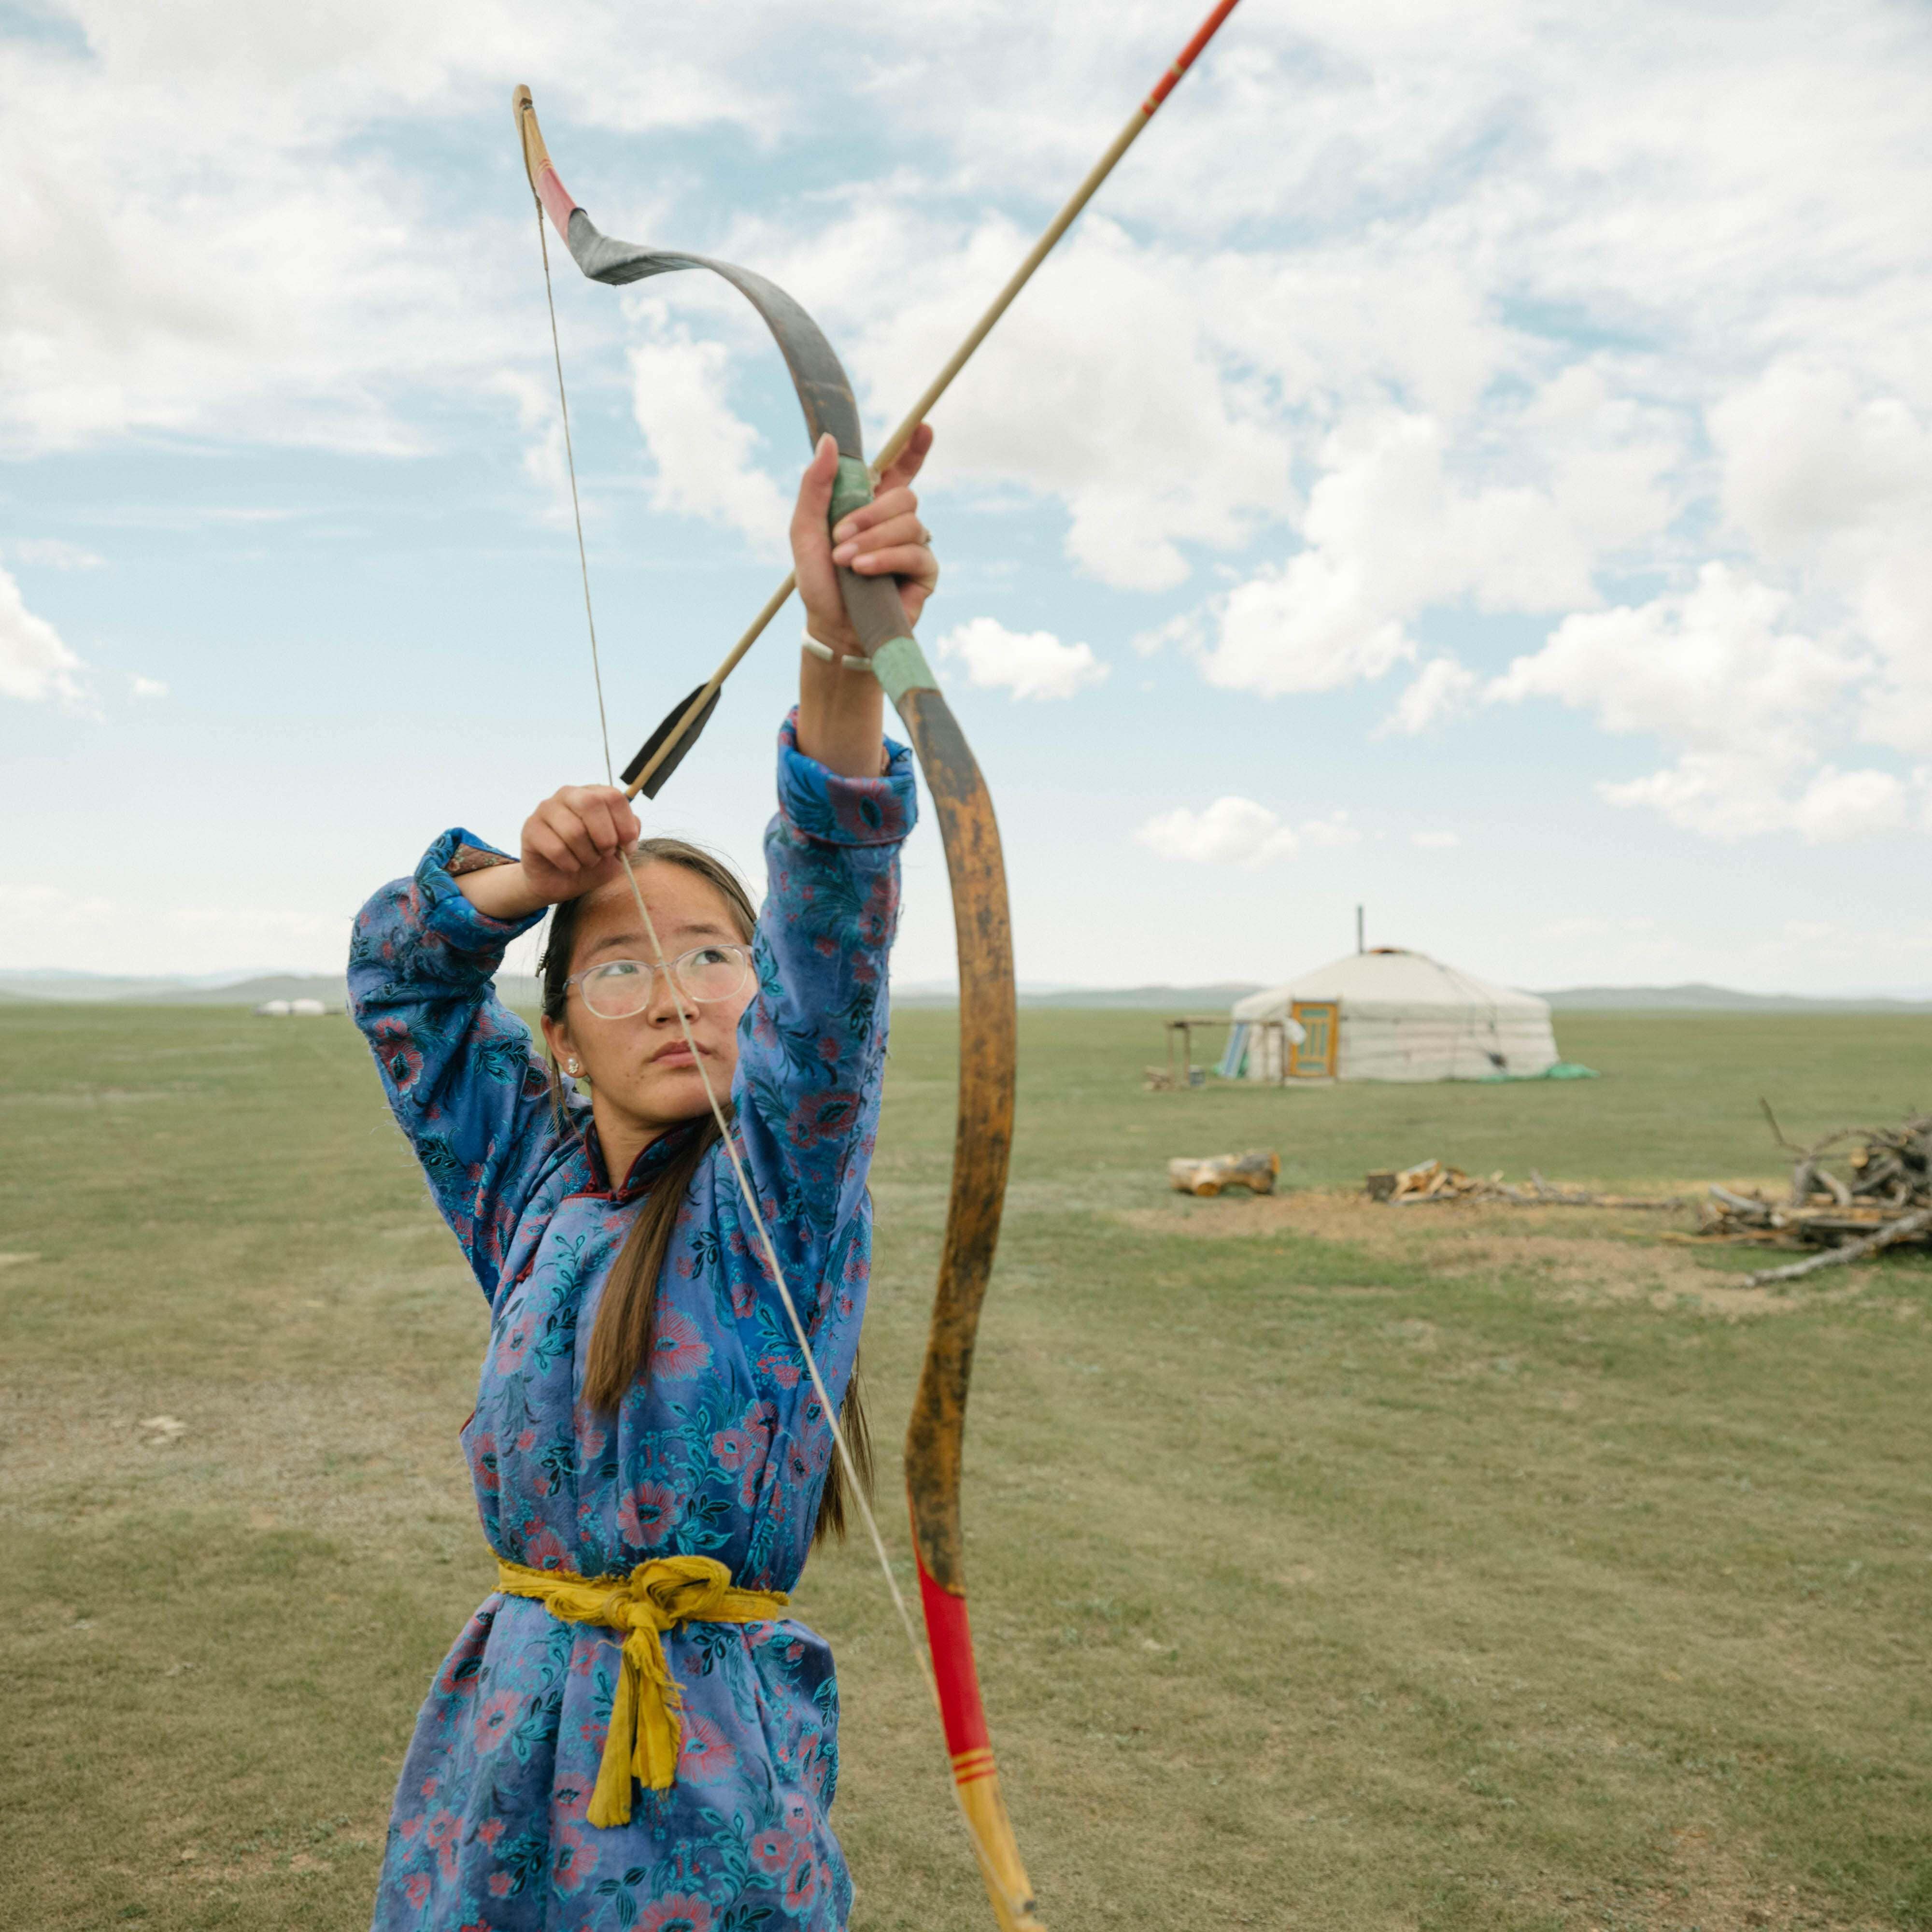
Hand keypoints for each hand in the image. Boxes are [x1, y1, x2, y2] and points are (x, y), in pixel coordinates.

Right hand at [519, 786, 640, 905]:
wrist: (559, 882)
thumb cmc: (591, 861)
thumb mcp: (619, 850)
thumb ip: (630, 835)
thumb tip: (631, 830)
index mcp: (593, 794)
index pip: (614, 796)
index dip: (625, 825)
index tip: (627, 847)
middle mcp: (569, 794)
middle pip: (592, 804)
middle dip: (605, 837)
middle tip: (604, 854)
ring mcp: (547, 809)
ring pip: (574, 830)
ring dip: (587, 856)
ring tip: (586, 862)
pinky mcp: (531, 828)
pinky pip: (557, 849)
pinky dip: (570, 865)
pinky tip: (570, 866)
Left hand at [790, 425, 938, 653]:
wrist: (831, 627)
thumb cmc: (819, 580)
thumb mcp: (805, 529)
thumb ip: (815, 485)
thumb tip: (829, 441)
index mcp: (872, 506)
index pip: (901, 470)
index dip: (914, 448)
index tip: (924, 426)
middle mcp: (897, 523)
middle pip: (905, 495)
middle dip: (870, 513)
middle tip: (840, 537)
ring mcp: (914, 546)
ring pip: (910, 523)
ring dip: (872, 540)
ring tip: (847, 563)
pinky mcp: (925, 573)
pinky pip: (915, 552)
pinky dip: (886, 558)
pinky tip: (864, 571)